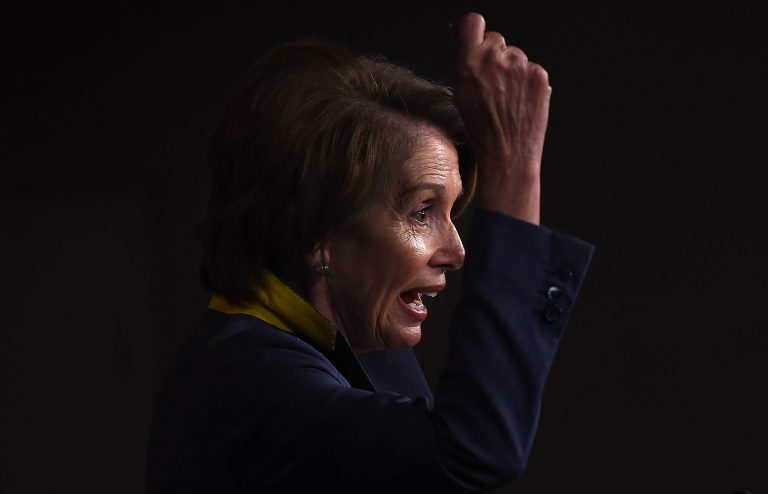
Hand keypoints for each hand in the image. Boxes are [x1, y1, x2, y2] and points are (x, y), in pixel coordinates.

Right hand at [452, 12, 550, 223]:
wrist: (507, 153)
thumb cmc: (481, 128)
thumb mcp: (459, 92)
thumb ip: (463, 60)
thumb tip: (461, 33)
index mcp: (468, 61)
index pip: (472, 22)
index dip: (474, 30)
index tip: (476, 40)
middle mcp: (495, 58)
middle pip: (496, 40)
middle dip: (494, 56)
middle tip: (492, 84)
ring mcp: (520, 65)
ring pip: (515, 56)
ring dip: (512, 71)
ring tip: (507, 98)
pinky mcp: (538, 74)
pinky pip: (531, 68)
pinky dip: (527, 82)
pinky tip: (520, 101)